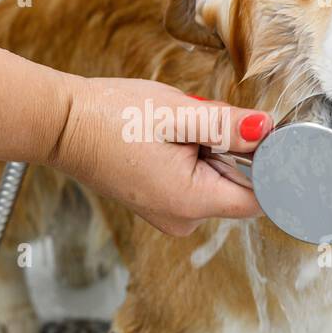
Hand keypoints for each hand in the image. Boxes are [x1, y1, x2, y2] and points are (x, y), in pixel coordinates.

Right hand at [49, 77, 271, 235]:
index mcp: (192, 202)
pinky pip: (195, 180)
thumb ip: (228, 125)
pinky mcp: (159, 201)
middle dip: (231, 149)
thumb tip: (268, 130)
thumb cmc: (111, 118)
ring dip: (209, 149)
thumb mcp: (177, 114)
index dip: (269, 165)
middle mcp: (183, 218)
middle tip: (199, 121)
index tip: (257, 135)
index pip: (260, 198)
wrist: (62, 126)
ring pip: (217, 179)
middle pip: (239, 186)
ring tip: (175, 128)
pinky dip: (191, 155)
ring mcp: (169, 213)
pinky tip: (166, 137)